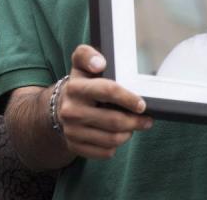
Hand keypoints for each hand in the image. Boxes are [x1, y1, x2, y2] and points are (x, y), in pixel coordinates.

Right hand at [56, 44, 153, 159]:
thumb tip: (100, 62)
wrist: (58, 108)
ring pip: (112, 139)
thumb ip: (88, 54)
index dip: (128, 98)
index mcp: (75, 87)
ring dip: (128, 133)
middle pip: (114, 120)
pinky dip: (116, 145)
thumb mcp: (80, 64)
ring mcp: (71, 131)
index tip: (142, 105)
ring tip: (133, 126)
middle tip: (147, 119)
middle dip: (135, 121)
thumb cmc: (80, 83)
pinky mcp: (74, 146)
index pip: (107, 91)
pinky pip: (105, 152)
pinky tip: (117, 136)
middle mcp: (70, 110)